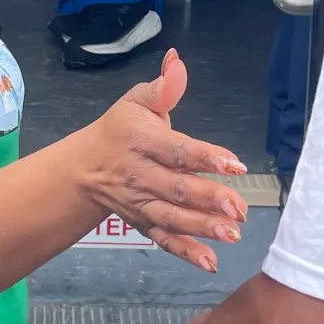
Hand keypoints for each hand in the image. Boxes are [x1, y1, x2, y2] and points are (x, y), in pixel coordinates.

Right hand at [76, 50, 248, 270]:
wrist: (85, 168)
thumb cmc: (119, 130)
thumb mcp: (135, 102)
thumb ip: (162, 88)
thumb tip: (177, 61)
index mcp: (141, 140)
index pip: (176, 150)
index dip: (205, 157)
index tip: (234, 164)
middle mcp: (140, 175)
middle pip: (176, 188)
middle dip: (207, 199)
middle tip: (239, 208)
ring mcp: (141, 203)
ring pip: (172, 217)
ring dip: (202, 228)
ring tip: (232, 234)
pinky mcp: (143, 224)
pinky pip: (164, 240)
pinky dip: (186, 252)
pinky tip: (211, 262)